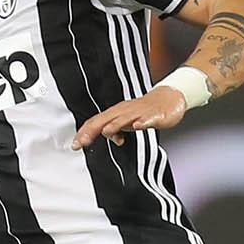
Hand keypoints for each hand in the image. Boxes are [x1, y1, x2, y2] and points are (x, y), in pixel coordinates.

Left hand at [73, 86, 187, 149]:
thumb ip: (119, 130)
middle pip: (105, 120)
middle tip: (82, 143)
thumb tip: (113, 139)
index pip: (96, 122)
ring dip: (115, 125)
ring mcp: (139, 112)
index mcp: (116, 113)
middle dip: (92, 130)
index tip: (75, 145)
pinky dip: (143, 122)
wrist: (168, 98)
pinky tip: (139, 126)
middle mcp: (124, 111)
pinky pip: (148, 118)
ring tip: (106, 132)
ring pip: (124, 118)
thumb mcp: (129, 122)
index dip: (84, 133)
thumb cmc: (145, 110)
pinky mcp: (155, 115)